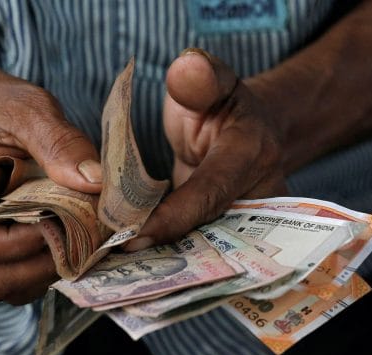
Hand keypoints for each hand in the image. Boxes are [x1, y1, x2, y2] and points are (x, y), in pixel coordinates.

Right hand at [0, 58, 101, 304]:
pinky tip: (60, 244)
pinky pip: (4, 277)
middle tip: (80, 239)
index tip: (59, 223)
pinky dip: (35, 272)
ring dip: (40, 274)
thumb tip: (94, 183)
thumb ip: (59, 141)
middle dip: (39, 266)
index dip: (20, 245)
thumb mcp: (28, 107)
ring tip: (74, 243)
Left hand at [127, 48, 286, 249]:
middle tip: (116, 262)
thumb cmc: (217, 99)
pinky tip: (129, 266)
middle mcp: (255, 195)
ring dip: (163, 261)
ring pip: (204, 250)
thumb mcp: (209, 81)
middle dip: (165, 252)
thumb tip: (188, 64)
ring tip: (117, 272)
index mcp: (252, 154)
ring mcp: (242, 219)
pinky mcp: (223, 232)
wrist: (242, 125)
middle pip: (210, 233)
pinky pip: (197, 249)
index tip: (132, 235)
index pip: (210, 193)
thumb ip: (199, 77)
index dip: (172, 217)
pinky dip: (166, 257)